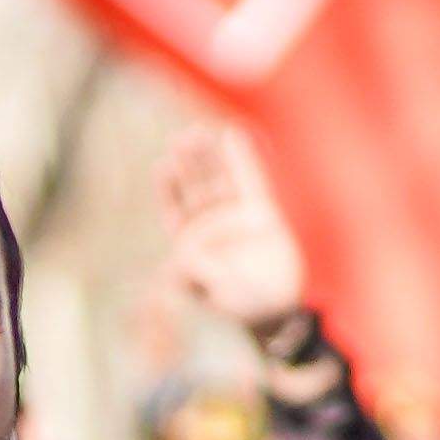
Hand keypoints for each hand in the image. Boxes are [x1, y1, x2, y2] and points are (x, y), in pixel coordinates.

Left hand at [156, 117, 316, 337]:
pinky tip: (233, 134)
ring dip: (209, 156)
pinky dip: (242, 158)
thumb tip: (180, 256)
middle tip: (181, 139)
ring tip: (200, 131)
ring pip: (219, 178)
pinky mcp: (260, 209)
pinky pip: (250, 179)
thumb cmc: (239, 305)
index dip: (168, 188)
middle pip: (195, 187)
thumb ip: (198, 274)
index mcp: (189, 243)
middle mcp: (209, 224)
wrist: (276, 308)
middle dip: (188, 164)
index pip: (174, 208)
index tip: (162, 166)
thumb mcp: (214, 294)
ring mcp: (234, 214)